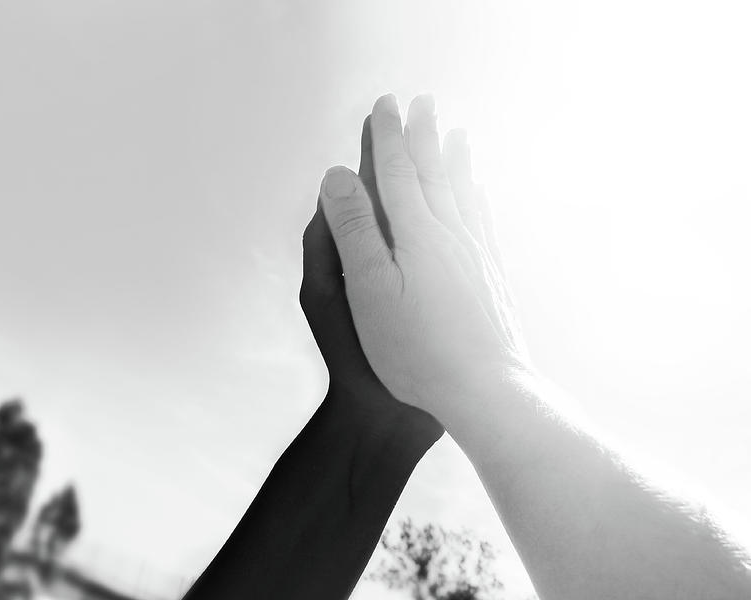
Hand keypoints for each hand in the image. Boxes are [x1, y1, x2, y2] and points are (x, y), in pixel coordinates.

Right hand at [317, 94, 527, 424]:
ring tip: (457, 134)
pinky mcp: (492, 278)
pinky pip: (483, 221)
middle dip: (423, 136)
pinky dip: (477, 196)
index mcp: (418, 235)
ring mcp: (478, 256)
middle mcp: (453, 236)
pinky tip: (478, 195)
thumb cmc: (418, 349)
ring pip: (464, 193)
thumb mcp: (371, 290)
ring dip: (455, 159)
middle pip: (435, 173)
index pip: (399, 173)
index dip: (388, 137)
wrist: (487, 390)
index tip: (384, 105)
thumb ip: (355, 229)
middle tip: (422, 102)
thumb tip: (337, 175)